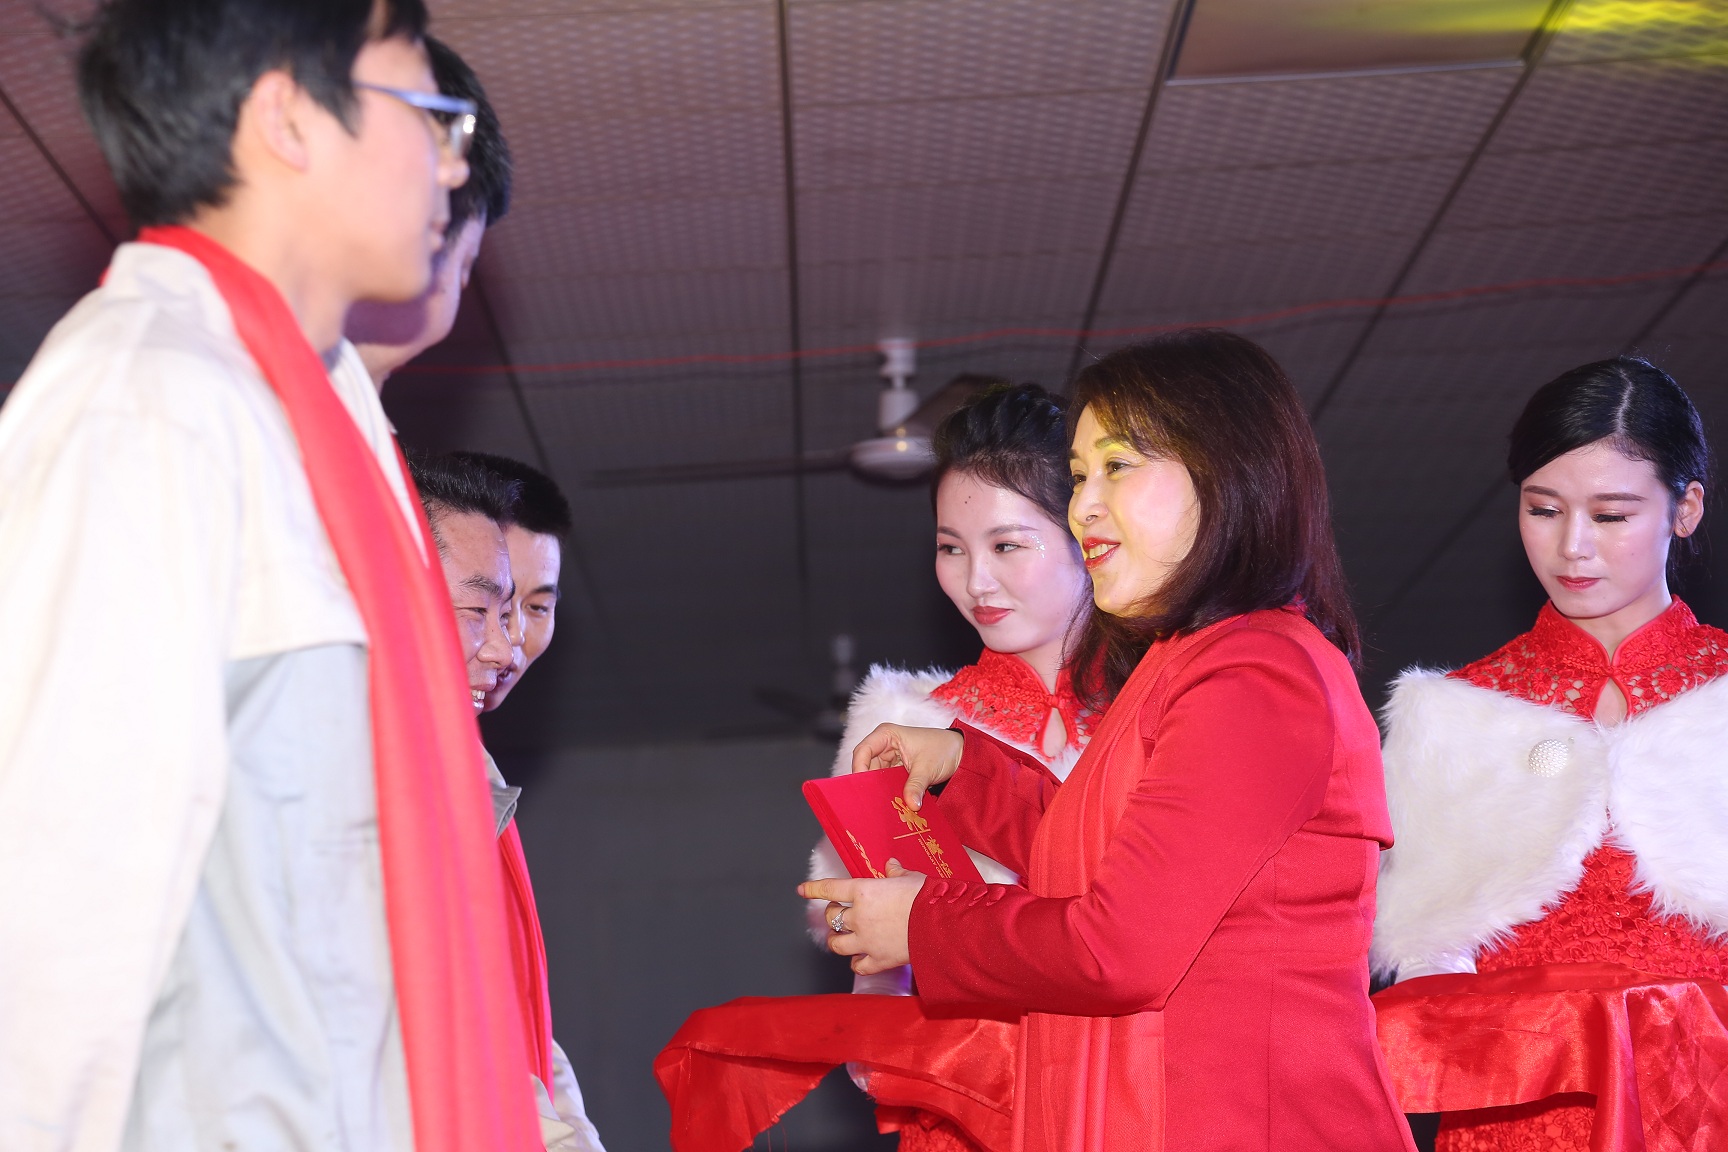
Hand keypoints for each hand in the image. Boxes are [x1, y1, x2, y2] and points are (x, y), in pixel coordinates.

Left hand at [798, 859, 925, 974]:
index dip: (814, 889)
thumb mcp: (911, 878)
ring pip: (837, 944)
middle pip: (832, 917)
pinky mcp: (879, 960)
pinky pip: (858, 966)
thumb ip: (896, 873)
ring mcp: (867, 941)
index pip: (830, 889)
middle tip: (837, 913)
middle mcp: (860, 917)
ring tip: (840, 937)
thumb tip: (891, 865)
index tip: (803, 890)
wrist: (942, 926)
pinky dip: (856, 963)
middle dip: (832, 915)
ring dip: (836, 939)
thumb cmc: (927, 898)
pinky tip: (858, 959)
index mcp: (864, 892)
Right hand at [850, 723, 963, 809]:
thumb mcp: (928, 768)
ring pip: (875, 777)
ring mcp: (889, 759)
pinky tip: (890, 804)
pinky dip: (888, 792)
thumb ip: (916, 786)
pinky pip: (886, 783)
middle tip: (870, 802)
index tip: (862, 787)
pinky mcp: (895, 770)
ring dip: (879, 791)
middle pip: (867, 766)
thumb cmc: (944, 749)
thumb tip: (910, 805)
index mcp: (887, 735)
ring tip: (880, 806)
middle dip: (869, 784)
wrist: (960, 753)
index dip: (859, 769)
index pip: (863, 751)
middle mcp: (884, 745)